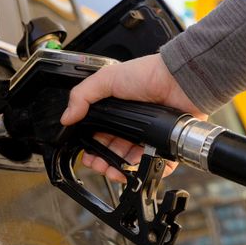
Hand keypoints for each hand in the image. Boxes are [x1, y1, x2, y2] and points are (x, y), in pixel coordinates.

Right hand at [60, 53, 206, 181]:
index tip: (86, 156)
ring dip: (120, 169)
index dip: (91, 148)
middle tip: (99, 166)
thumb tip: (66, 117)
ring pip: (130, 162)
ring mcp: (147, 136)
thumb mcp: (107, 79)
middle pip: (112, 152)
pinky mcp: (164, 145)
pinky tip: (135, 169)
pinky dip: (144, 170)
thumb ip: (82, 96)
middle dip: (103, 163)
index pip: (98, 136)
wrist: (179, 80)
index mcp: (115, 112)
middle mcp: (131, 125)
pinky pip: (153, 165)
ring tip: (116, 170)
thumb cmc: (148, 74)